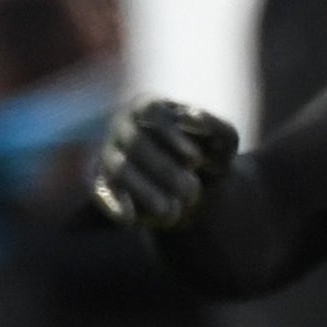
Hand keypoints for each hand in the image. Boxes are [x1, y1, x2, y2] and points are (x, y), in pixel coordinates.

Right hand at [91, 96, 238, 229]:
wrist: (199, 189)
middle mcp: (123, 127)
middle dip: (165, 169)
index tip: (196, 160)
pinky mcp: (103, 182)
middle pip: (135, 142)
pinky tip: (129, 219)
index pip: (150, 110)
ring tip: (172, 211)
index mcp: (149, 107)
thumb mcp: (225, 141)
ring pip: (119, 168)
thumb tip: (191, 115)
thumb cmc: (210, 155)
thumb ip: (215, 125)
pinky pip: (101, 191)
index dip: (171, 134)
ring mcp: (109, 153)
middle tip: (192, 191)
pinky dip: (114, 204)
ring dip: (146, 190)